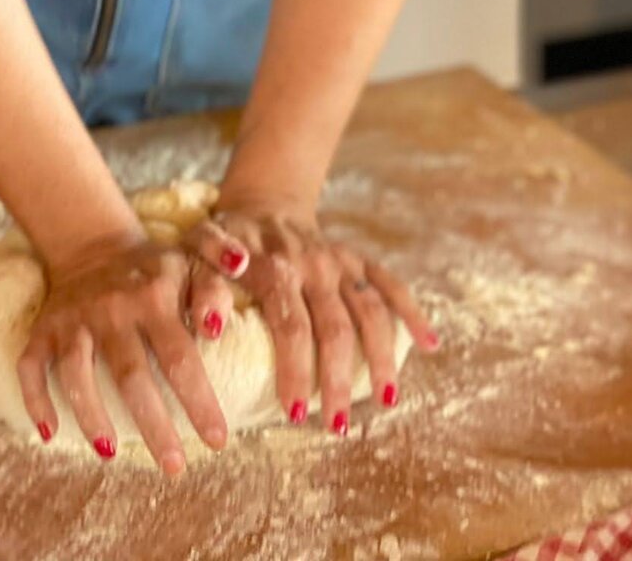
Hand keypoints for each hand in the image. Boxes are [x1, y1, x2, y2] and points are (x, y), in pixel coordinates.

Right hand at [16, 222, 250, 474]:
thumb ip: (215, 290)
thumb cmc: (155, 269)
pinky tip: (50, 433)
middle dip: (153, 424)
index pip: (179, 356)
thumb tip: (217, 329)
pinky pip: (31, 366)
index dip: (198, 400)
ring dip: (91, 415)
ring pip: (76, 372)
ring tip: (110, 454)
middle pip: (131, 374)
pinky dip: (36, 399)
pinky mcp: (44, 329)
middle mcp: (112, 309)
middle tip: (175, 468)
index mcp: (153, 296)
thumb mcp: (192, 263)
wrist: (95, 244)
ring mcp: (73, 320)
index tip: (217, 441)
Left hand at [186, 199, 437, 434]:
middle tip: (337, 426)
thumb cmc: (225, 243)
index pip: (289, 322)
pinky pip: (391, 283)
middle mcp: (313, 263)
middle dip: (338, 379)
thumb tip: (212, 326)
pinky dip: (412, 311)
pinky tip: (430, 344)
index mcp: (274, 265)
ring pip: (370, 311)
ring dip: (381, 357)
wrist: (261, 205)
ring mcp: (340, 262)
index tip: (295, 411)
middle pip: (335, 327)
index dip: (294, 366)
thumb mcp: (201, 256)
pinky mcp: (358, 259)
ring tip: (385, 401)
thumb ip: (204, 287)